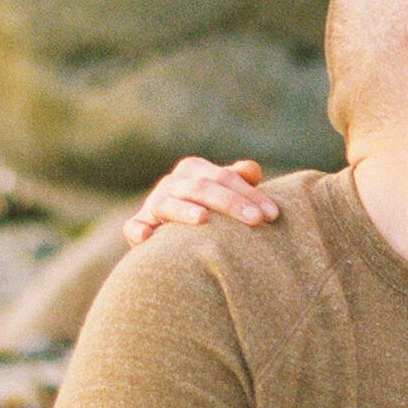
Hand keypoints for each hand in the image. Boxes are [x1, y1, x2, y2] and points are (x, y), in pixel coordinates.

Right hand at [124, 157, 274, 245]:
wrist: (171, 230)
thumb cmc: (209, 206)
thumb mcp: (224, 190)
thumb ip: (239, 180)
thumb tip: (252, 169)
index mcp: (194, 169)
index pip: (225, 177)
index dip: (250, 194)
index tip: (273, 214)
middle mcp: (172, 183)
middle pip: (201, 188)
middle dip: (230, 203)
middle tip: (256, 221)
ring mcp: (153, 204)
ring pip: (167, 204)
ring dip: (184, 211)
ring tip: (203, 219)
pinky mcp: (139, 226)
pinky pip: (134, 227)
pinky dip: (137, 231)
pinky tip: (146, 237)